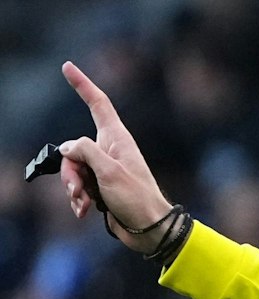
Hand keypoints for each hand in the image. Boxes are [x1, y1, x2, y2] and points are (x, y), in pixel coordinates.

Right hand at [49, 62, 173, 251]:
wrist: (150, 230)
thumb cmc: (137, 199)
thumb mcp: (109, 171)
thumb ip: (85, 151)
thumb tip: (66, 148)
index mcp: (117, 139)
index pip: (98, 104)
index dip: (83, 85)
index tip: (68, 66)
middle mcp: (110, 150)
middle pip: (73, 148)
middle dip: (70, 170)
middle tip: (78, 189)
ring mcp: (104, 168)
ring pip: (73, 169)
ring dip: (73, 188)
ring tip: (84, 203)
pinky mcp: (101, 186)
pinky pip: (79, 186)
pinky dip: (78, 199)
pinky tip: (84, 212)